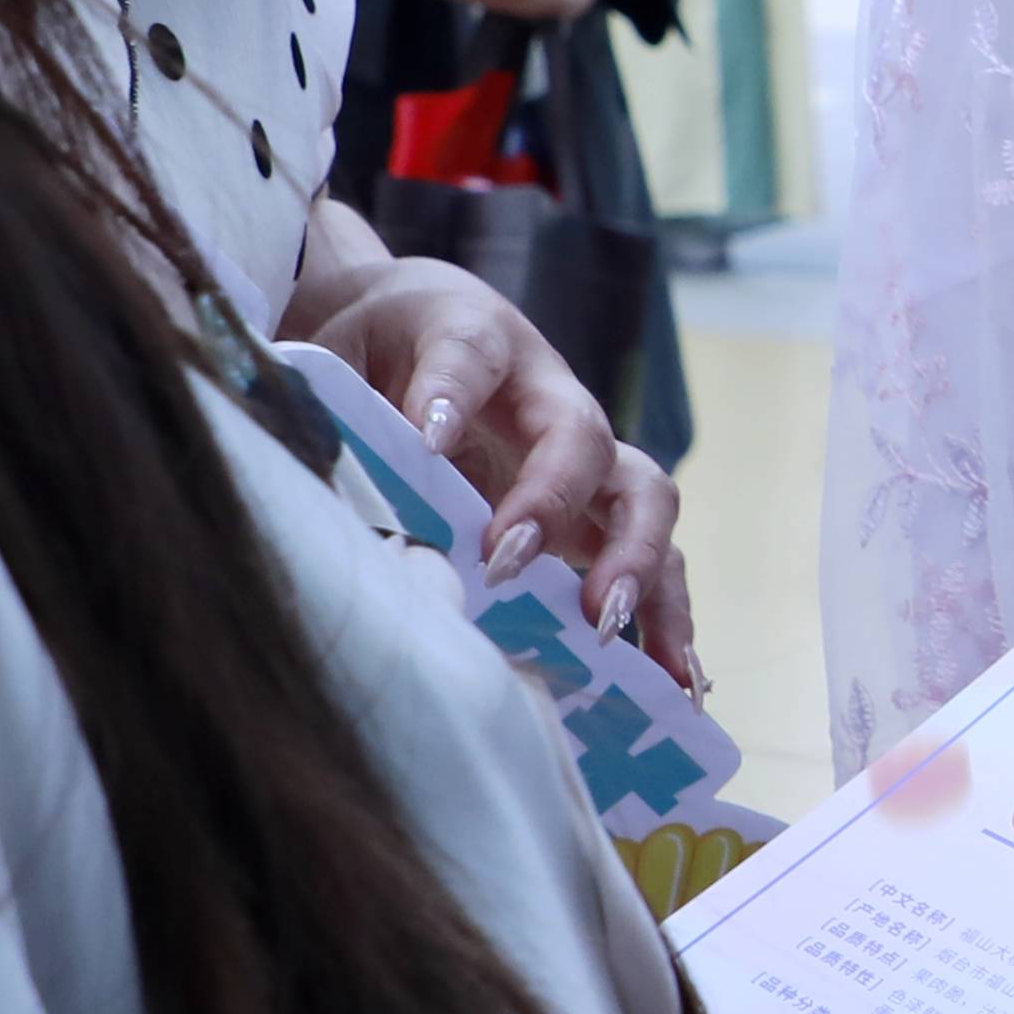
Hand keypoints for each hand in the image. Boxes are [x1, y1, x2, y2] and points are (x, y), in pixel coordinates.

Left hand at [284, 227, 697, 679]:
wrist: (413, 324)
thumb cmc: (375, 343)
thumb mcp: (340, 357)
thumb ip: (342, 414)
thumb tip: (342, 493)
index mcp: (476, 337)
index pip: (469, 357)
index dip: (450, 394)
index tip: (427, 437)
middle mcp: (549, 398)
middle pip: (584, 438)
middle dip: (556, 503)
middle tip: (507, 562)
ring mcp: (585, 461)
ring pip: (643, 501)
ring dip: (638, 569)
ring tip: (611, 638)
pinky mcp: (596, 516)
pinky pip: (654, 563)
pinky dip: (667, 623)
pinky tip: (674, 688)